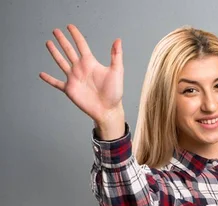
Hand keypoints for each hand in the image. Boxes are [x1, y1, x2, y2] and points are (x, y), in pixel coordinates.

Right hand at [39, 24, 124, 138]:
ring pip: (61, 62)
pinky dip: (49, 79)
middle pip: (69, 51)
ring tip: (49, 43)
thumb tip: (118, 40)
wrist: (108, 109)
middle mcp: (80, 69)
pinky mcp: (69, 89)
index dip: (76, 35)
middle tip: (56, 31)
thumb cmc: (115, 92)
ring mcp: (74, 78)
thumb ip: (116, 56)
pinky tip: (42, 74)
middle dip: (62, 40)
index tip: (70, 27)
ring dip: (54, 53)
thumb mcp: (117, 71)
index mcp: (90, 63)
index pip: (81, 45)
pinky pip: (56, 83)